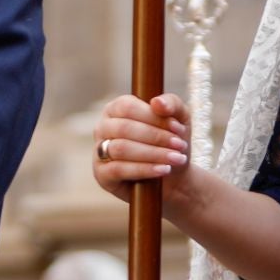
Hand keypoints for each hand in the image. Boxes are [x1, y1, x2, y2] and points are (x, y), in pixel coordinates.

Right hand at [92, 94, 192, 209]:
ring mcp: (99, 151)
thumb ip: (171, 103)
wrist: (174, 177)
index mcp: (116, 108)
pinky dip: (144, 169)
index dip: (153, 117)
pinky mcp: (102, 174)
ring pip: (122, 148)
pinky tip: (164, 170)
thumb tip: (157, 102)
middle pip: (124, 128)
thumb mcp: (179, 118)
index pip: (128, 106)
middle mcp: (103, 127)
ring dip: (153, 154)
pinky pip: (118, 170)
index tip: (178, 128)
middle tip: (179, 146)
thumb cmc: (172, 142)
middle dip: (156, 137)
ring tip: (176, 159)